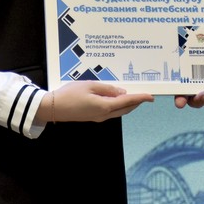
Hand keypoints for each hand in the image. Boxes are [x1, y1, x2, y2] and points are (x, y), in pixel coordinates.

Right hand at [39, 81, 153, 122]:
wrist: (52, 108)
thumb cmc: (70, 94)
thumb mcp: (90, 85)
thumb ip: (107, 89)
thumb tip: (121, 92)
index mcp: (104, 106)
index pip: (127, 101)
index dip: (140, 98)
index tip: (151, 96)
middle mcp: (103, 115)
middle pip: (125, 109)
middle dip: (137, 103)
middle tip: (146, 96)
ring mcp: (98, 118)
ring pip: (119, 112)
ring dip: (128, 105)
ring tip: (135, 97)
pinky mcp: (93, 117)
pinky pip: (111, 112)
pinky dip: (119, 106)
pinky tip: (119, 100)